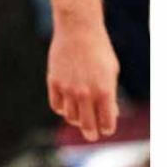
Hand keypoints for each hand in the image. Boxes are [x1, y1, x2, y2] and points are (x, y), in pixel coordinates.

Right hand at [47, 19, 119, 141]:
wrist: (78, 30)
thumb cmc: (99, 50)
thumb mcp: (112, 72)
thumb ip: (110, 94)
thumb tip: (108, 113)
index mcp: (104, 91)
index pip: (106, 122)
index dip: (107, 128)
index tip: (106, 128)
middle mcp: (85, 93)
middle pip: (87, 125)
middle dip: (91, 133)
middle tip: (92, 135)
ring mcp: (68, 89)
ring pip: (70, 117)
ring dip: (76, 119)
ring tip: (80, 117)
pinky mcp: (54, 82)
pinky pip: (56, 106)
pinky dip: (62, 109)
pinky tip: (67, 105)